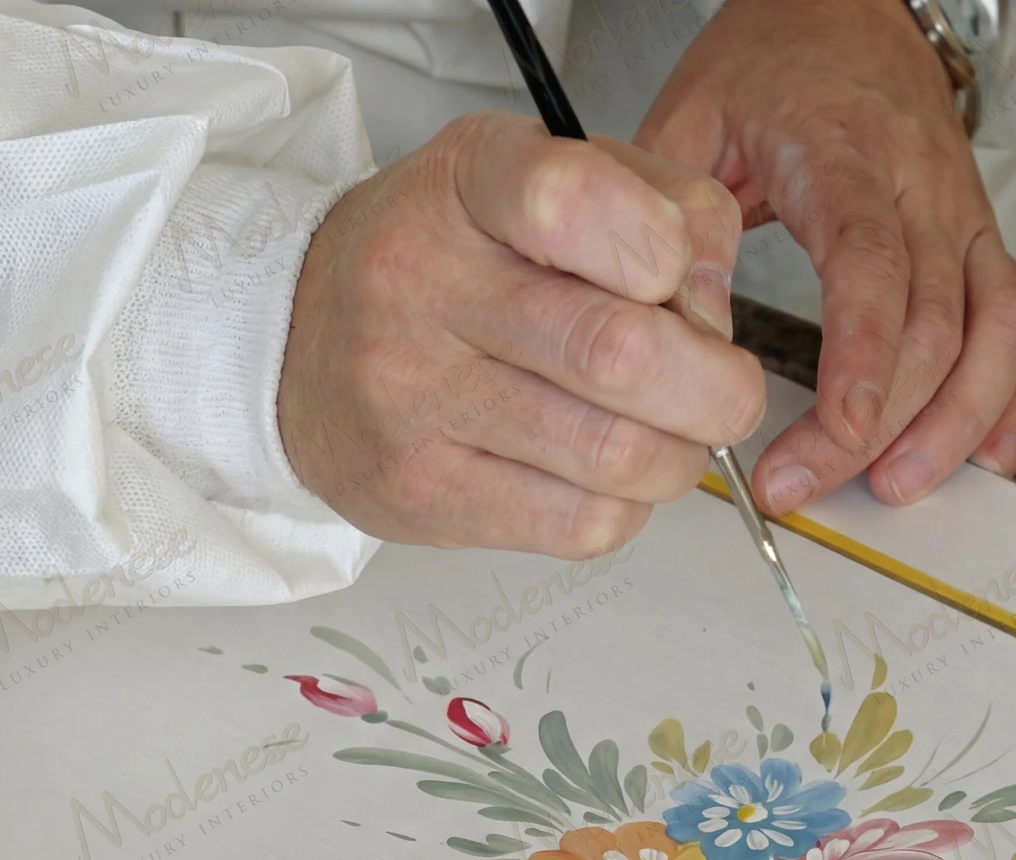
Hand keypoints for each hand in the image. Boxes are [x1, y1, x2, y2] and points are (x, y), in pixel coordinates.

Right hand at [279, 112, 765, 557]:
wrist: (293, 344)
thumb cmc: (441, 258)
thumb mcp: (541, 178)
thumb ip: (656, 204)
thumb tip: (713, 305)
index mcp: (464, 182)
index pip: (572, 200)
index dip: (666, 251)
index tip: (674, 276)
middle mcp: (420, 283)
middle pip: (616, 352)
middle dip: (713, 384)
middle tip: (722, 389)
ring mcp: (411, 398)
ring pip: (611, 453)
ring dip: (678, 456)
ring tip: (666, 435)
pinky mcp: (420, 492)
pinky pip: (576, 524)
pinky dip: (624, 507)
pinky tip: (603, 476)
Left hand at [637, 0, 1015, 512]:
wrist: (848, 5)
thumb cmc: (771, 62)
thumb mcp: (691, 113)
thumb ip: (672, 216)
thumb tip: (676, 321)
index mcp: (846, 155)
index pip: (872, 267)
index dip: (860, 360)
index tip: (834, 431)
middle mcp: (922, 189)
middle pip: (931, 324)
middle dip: (879, 424)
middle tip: (807, 486)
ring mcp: (964, 216)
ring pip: (995, 331)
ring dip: (954, 423)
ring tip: (895, 487)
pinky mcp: (983, 240)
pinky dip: (1011, 397)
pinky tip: (985, 454)